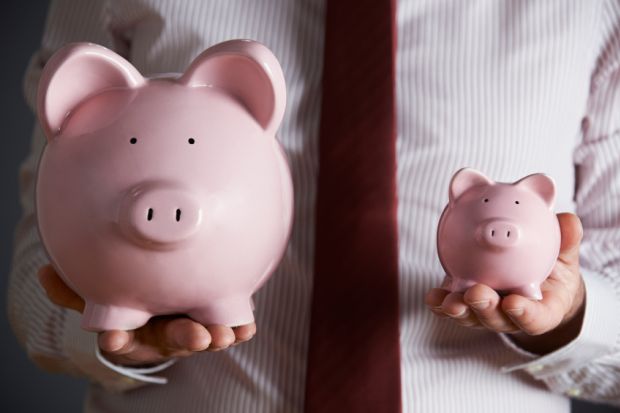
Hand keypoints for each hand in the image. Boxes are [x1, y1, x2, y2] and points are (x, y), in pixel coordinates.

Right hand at [37, 265, 255, 365]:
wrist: (159, 305)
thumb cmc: (126, 300)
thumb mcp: (97, 294)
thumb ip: (72, 288)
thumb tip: (44, 273)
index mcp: (132, 329)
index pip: (121, 338)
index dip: (118, 339)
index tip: (116, 340)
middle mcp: (161, 333)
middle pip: (169, 339)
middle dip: (182, 339)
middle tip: (195, 337)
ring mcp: (189, 327)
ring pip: (201, 334)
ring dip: (214, 335)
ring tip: (225, 333)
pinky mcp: (213, 317)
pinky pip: (228, 324)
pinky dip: (239, 326)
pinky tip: (247, 326)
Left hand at [425, 213, 584, 353]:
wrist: (535, 281)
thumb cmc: (553, 270)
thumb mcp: (565, 257)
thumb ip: (567, 242)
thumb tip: (568, 220)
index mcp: (542, 311)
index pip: (535, 319)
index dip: (524, 315)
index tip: (514, 303)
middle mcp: (510, 317)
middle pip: (496, 319)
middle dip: (484, 308)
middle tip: (476, 293)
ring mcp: (485, 314)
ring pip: (471, 316)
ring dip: (458, 309)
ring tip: (448, 300)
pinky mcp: (466, 305)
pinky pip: (451, 306)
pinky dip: (441, 303)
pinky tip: (432, 296)